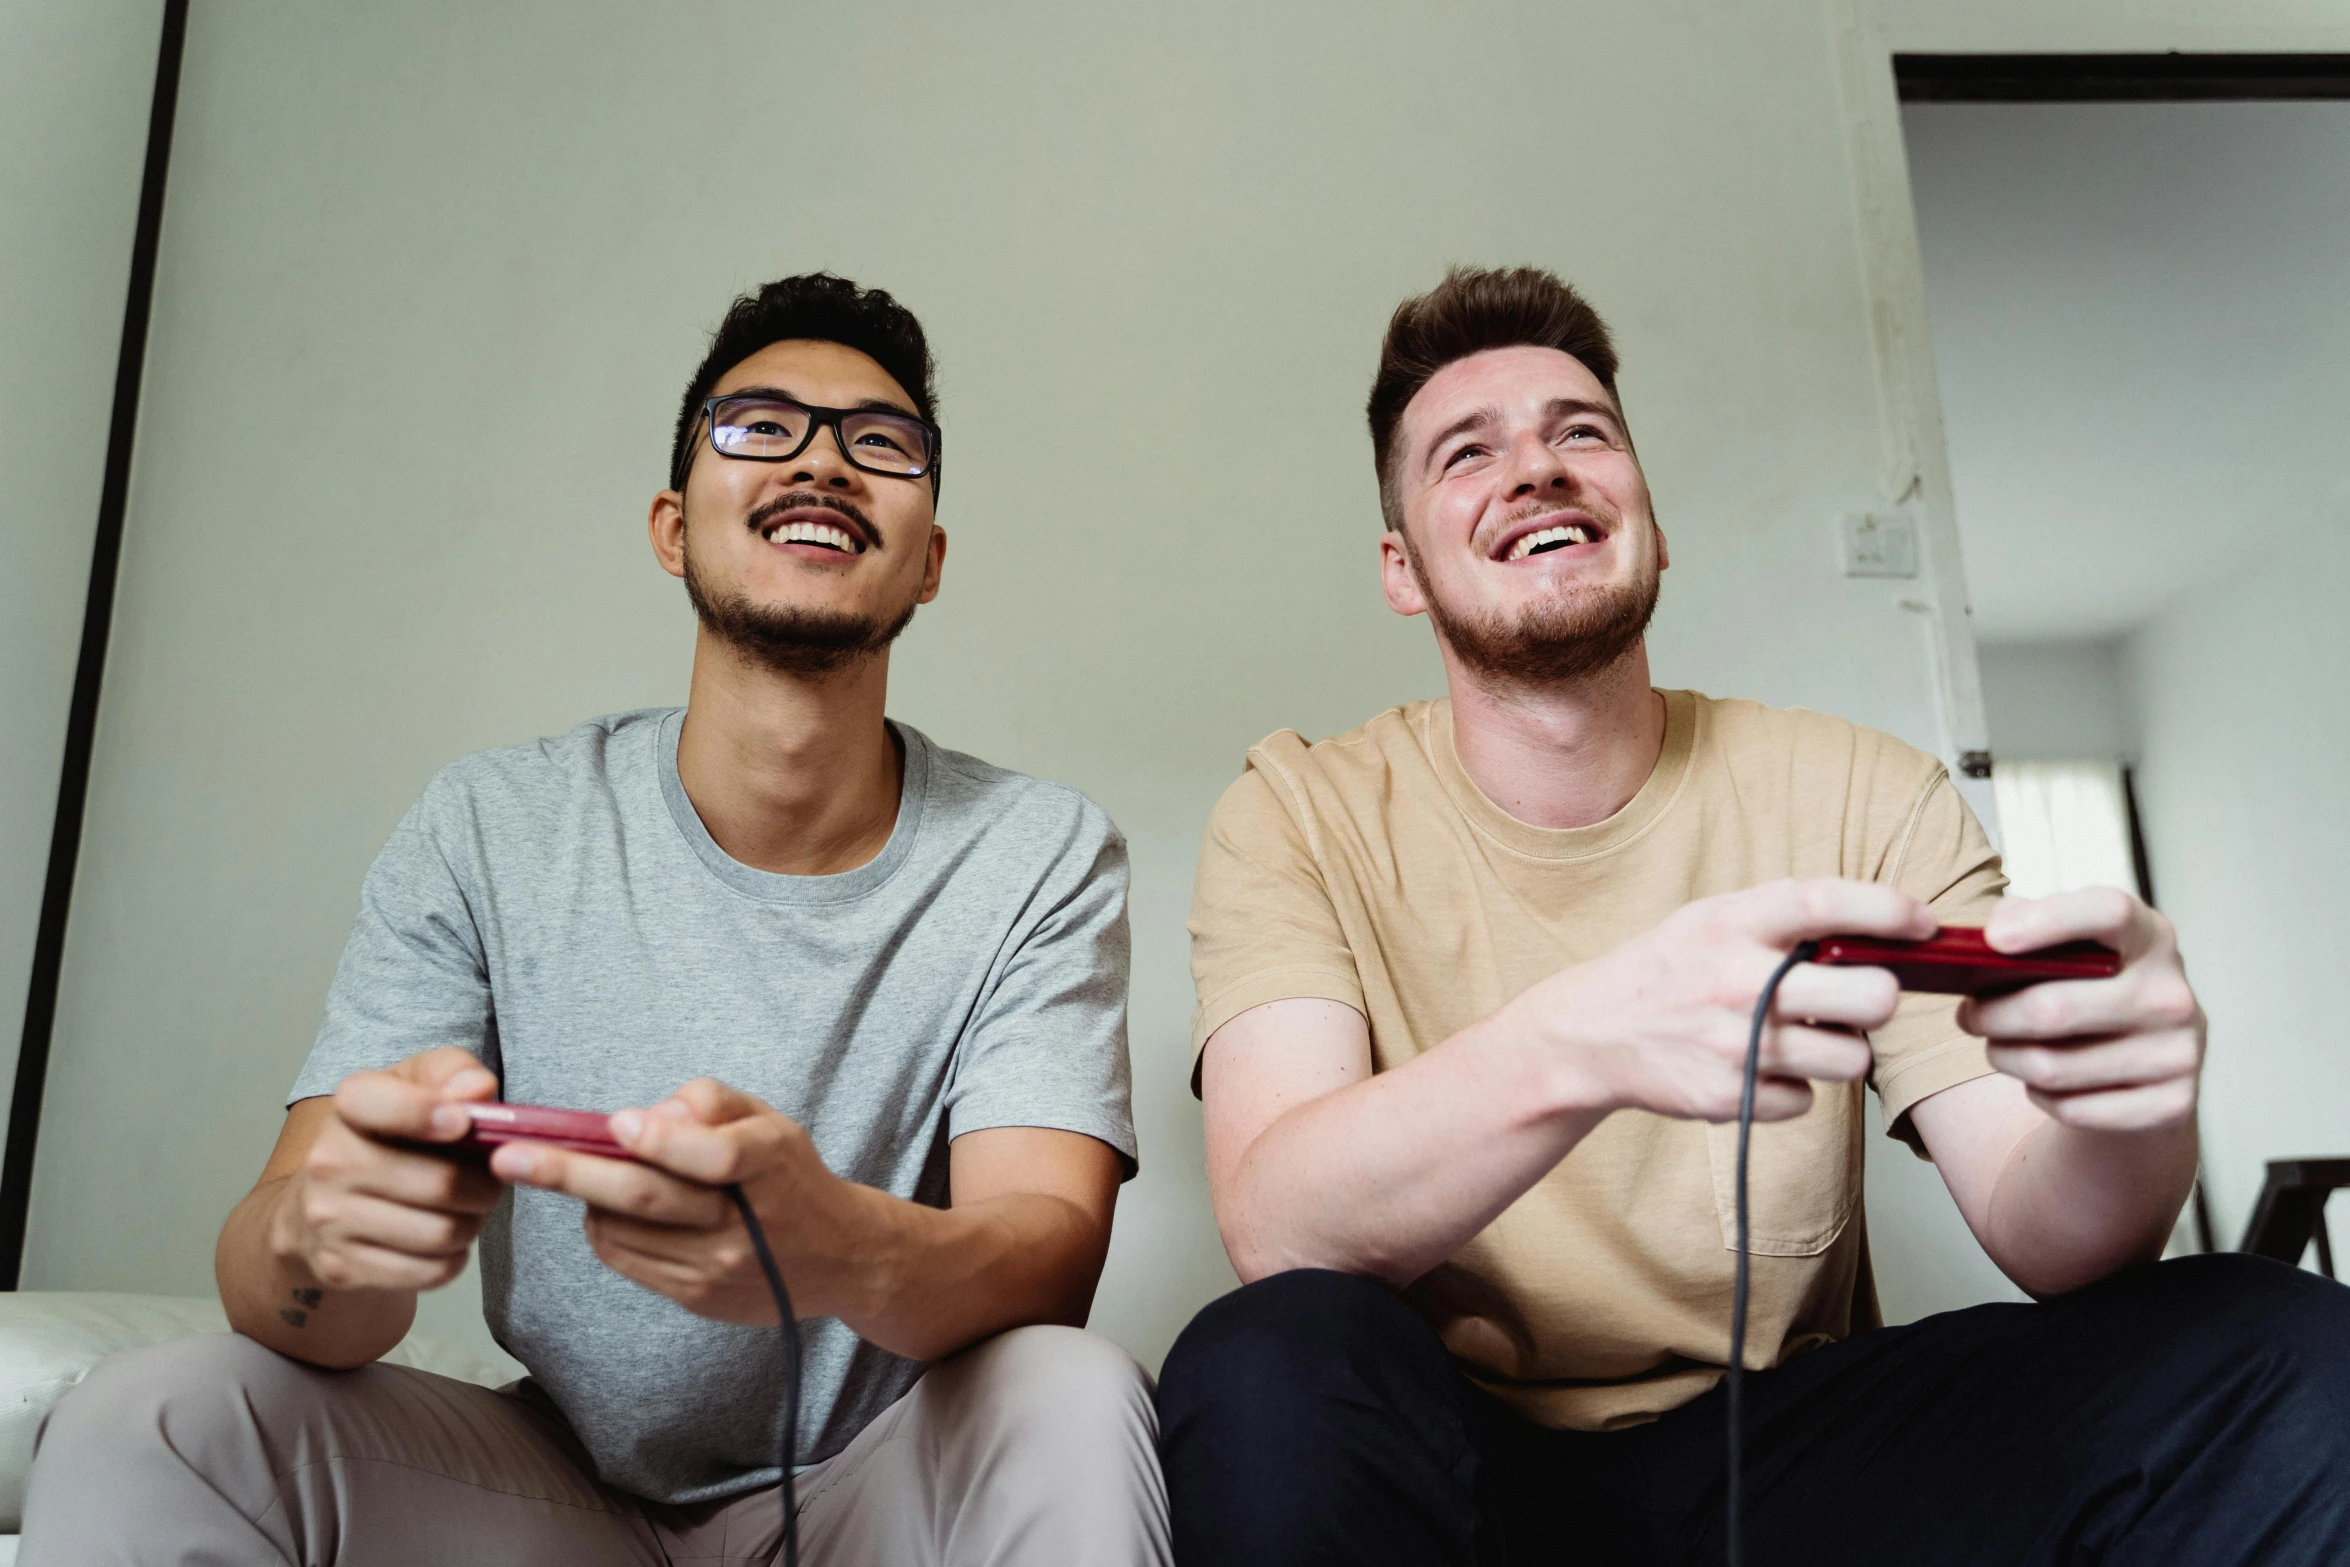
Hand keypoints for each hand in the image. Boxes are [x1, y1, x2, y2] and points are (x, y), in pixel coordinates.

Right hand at [274, 1047, 503, 1291]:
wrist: (320, 1211)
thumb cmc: (389, 1138)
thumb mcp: (417, 1086)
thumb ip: (453, 1072)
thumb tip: (476, 1090)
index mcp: (349, 1105)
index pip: (385, 1104)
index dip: (430, 1113)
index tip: (463, 1122)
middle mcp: (328, 1161)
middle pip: (442, 1183)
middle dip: (484, 1185)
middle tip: (488, 1181)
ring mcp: (329, 1219)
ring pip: (442, 1232)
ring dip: (472, 1224)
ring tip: (466, 1210)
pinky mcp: (341, 1267)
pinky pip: (431, 1271)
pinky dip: (454, 1259)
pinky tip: (442, 1241)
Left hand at [490, 1079, 885, 1326]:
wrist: (837, 1258)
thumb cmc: (790, 1176)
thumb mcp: (771, 1121)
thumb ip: (713, 1102)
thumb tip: (650, 1115)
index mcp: (771, 1167)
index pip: (716, 1156)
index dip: (664, 1139)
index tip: (616, 1122)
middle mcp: (745, 1224)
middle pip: (650, 1197)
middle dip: (572, 1173)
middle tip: (509, 1156)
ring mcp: (718, 1268)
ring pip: (627, 1231)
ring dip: (583, 1198)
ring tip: (558, 1170)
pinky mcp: (697, 1296)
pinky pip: (628, 1260)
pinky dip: (602, 1228)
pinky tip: (602, 1207)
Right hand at [1507, 878, 1937, 1122]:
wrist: (1591, 1034)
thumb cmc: (1666, 970)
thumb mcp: (1712, 919)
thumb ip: (1783, 920)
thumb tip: (1879, 933)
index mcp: (1732, 923)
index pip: (1828, 904)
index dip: (1889, 909)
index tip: (1924, 922)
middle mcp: (1737, 981)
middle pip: (1870, 996)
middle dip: (1879, 999)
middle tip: (1860, 998)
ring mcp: (1736, 1044)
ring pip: (1851, 1056)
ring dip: (1838, 1049)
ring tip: (1799, 1034)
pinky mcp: (1732, 1096)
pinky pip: (1808, 1099)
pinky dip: (1792, 1087)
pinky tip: (1757, 1066)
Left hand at [1960, 888, 2202, 1132]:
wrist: (2151, 1062)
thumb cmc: (2095, 988)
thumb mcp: (2074, 942)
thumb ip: (2027, 919)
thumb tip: (1985, 939)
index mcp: (2149, 936)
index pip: (2108, 912)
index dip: (2046, 921)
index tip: (1993, 939)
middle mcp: (2172, 993)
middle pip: (2054, 1008)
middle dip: (1991, 1015)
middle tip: (1968, 1015)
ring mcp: (2179, 1053)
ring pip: (2051, 1066)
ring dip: (2005, 1057)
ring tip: (1998, 1045)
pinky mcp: (2172, 1105)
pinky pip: (2072, 1108)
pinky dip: (2040, 1095)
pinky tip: (2041, 1080)